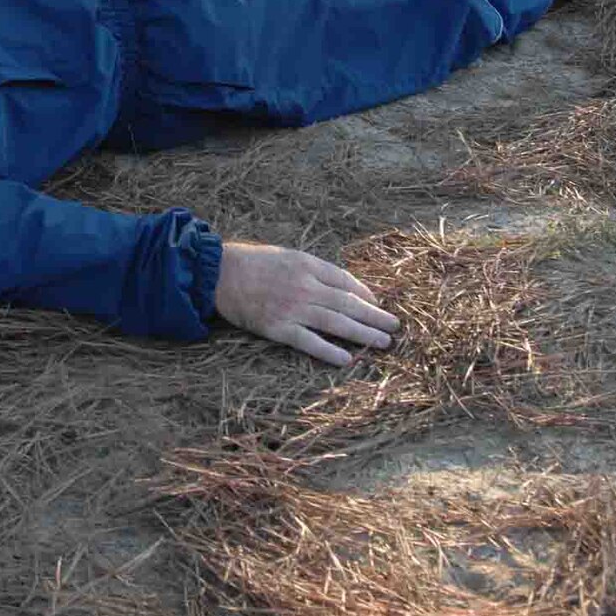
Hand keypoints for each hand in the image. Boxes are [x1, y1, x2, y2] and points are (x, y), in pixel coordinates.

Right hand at [213, 240, 399, 366]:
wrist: (220, 273)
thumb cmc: (254, 262)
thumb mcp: (288, 256)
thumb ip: (314, 269)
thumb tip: (342, 285)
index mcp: (308, 265)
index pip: (346, 281)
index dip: (366, 294)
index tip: (379, 304)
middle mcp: (305, 286)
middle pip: (348, 303)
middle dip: (375, 316)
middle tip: (395, 327)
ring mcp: (293, 308)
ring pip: (336, 323)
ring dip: (364, 333)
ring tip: (384, 342)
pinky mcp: (279, 328)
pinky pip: (310, 342)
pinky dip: (330, 351)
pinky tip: (348, 359)